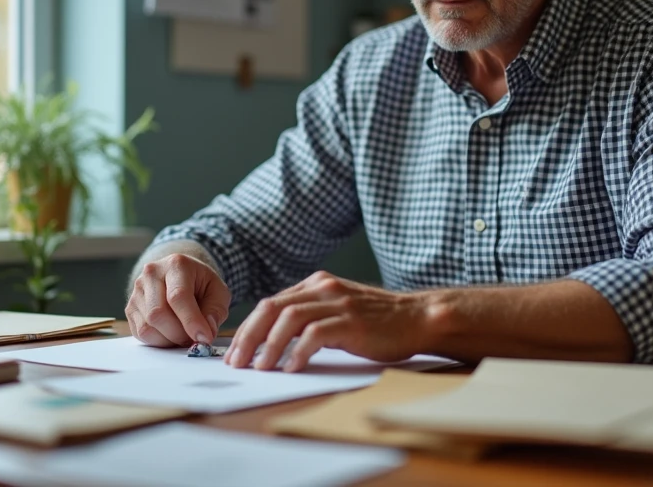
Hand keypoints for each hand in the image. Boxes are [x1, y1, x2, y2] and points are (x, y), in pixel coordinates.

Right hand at [126, 253, 230, 347]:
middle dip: (180, 334)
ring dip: (169, 340)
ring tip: (184, 334)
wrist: (181, 277)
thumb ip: (215, 311)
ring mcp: (137, 291)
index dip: (191, 321)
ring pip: (148, 326)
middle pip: (159, 313)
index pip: (178, 296)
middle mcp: (152, 274)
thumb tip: (206, 331)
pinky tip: (170, 333)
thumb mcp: (218, 292)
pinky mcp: (130, 308)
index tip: (204, 338)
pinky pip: (140, 333)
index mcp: (176, 264)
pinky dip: (158, 341)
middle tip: (194, 338)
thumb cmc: (200, 284)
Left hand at [224, 271, 430, 371]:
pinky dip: (299, 352)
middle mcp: (323, 288)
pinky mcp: (351, 321)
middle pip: (272, 308)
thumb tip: (274, 342)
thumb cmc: (378, 321)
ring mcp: (338, 303)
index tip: (235, 353)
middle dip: (248, 336)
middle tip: (237, 362)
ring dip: (269, 345)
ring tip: (261, 368)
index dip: (247, 328)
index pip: (270, 303)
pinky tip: (292, 367)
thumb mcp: (338, 311)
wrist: (417, 317)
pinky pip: (315, 334)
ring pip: (289, 318)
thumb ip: (311, 317)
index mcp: (316, 284)